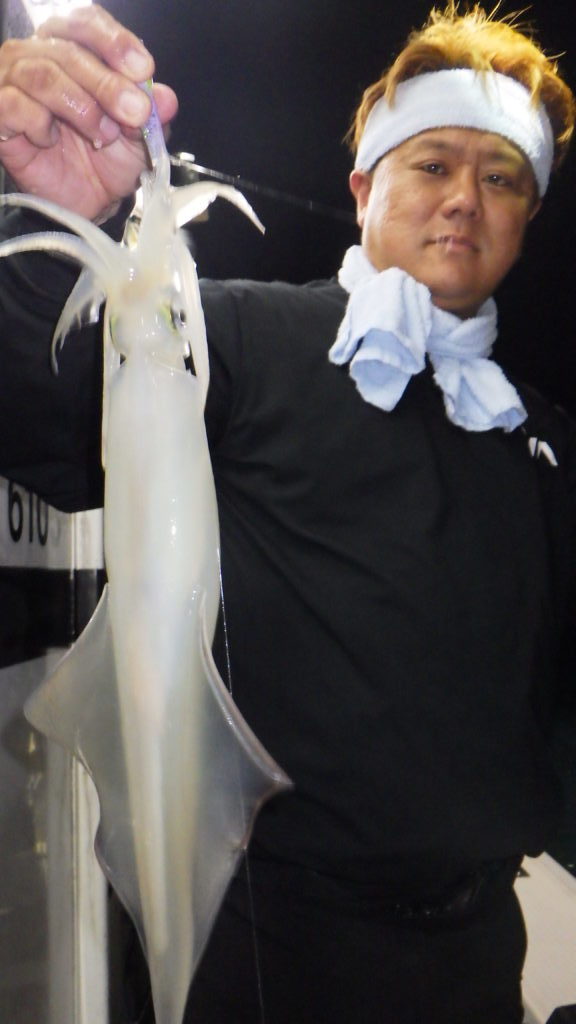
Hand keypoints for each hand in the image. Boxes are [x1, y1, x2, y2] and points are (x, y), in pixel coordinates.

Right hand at [0, 4, 177, 220]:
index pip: (87, 23)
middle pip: (69, 51)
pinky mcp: (1, 114)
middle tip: (135, 113)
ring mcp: (13, 81)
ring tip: (102, 136)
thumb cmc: (108, 157)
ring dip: (81, 107)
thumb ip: (154, 113)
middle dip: (108, 84)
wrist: (89, 201)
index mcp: (73, 46)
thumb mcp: (141, 135)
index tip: (143, 71)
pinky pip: (15, 105)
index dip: (115, 42)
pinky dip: (41, 124)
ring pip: (43, 75)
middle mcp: (38, 55)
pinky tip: (52, 140)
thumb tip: (166, 99)